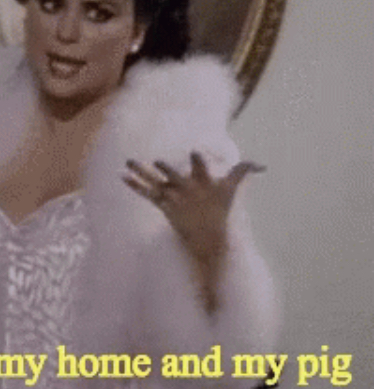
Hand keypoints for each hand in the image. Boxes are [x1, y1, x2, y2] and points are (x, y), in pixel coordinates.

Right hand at [123, 152, 263, 312]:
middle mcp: (186, 185)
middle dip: (166, 168)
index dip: (198, 162)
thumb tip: (264, 164)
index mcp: (202, 181)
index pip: (200, 168)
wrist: (212, 234)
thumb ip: (243, 172)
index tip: (195, 154)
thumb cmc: (222, 210)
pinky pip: (147, 193)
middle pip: (173, 173)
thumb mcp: (232, 191)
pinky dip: (134, 186)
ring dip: (142, 171)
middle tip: (159, 161)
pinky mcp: (164, 205)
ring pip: (155, 180)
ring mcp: (173, 194)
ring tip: (128, 161)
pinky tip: (122, 177)